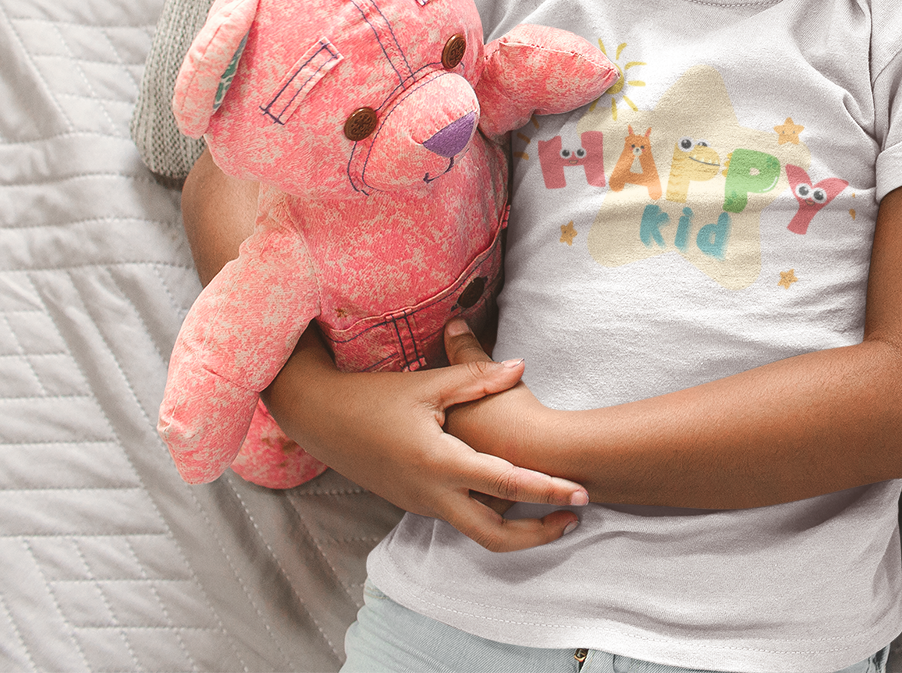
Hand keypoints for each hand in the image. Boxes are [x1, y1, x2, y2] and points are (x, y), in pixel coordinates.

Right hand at [262, 328, 585, 551]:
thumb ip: (476, 377)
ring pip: (476, 530)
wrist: (320, 419)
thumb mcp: (427, 385)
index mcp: (441, 463)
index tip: (581, 492)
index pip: (507, 483)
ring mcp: (421, 504)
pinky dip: (489, 514)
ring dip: (515, 526)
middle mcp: (432, 494)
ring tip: (550, 511)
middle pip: (495, 534)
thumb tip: (519, 366)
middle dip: (538, 533)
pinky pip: (458, 516)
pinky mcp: (413, 502)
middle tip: (575, 517)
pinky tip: (509, 497)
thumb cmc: (372, 398)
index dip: (548, 489)